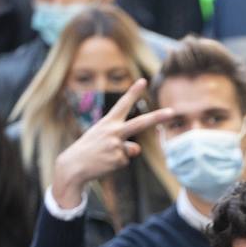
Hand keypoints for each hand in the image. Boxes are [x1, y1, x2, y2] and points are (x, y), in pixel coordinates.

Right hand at [51, 80, 174, 207]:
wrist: (74, 166)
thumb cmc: (89, 149)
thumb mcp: (103, 138)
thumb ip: (122, 139)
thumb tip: (137, 149)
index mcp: (108, 122)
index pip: (123, 104)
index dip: (133, 92)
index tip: (143, 81)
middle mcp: (113, 131)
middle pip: (140, 123)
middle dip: (157, 118)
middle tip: (172, 112)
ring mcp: (117, 145)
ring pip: (133, 150)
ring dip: (123, 154)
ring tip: (105, 156)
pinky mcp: (118, 160)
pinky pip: (126, 161)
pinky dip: (117, 164)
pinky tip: (105, 163)